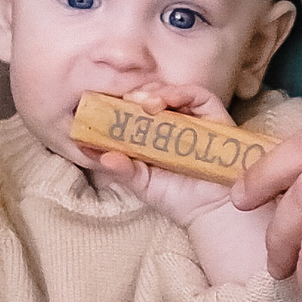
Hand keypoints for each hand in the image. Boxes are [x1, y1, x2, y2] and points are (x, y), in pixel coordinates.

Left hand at [90, 78, 271, 283]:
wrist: (211, 211)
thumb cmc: (178, 197)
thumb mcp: (140, 182)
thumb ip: (117, 166)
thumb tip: (86, 149)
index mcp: (154, 134)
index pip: (134, 109)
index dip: (119, 103)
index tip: (103, 106)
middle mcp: (174, 121)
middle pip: (152, 95)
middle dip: (135, 94)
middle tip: (122, 102)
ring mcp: (194, 116)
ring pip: (172, 90)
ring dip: (154, 92)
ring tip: (141, 103)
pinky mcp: (214, 115)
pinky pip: (199, 95)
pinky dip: (180, 93)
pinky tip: (165, 102)